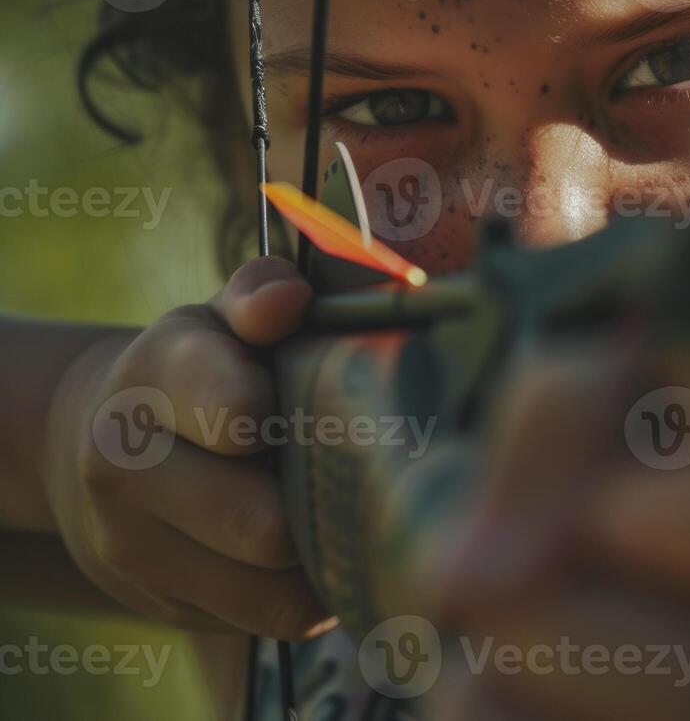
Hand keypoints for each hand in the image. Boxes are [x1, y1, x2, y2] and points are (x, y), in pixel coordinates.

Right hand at [41, 256, 332, 639]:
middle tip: (357, 477)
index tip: (319, 413)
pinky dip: (309, 594)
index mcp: (155, 374)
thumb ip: (262, 294)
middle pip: (260, 522)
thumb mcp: (229, 317)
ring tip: (343, 515)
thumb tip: (288, 299)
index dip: (300, 424)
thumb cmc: (210, 367)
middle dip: (320, 504)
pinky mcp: (158, 601)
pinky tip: (321, 553)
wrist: (109, 443)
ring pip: (268, 585)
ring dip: (320, 557)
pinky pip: (268, 618)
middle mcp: (124, 461)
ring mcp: (129, 541)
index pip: (236, 413)